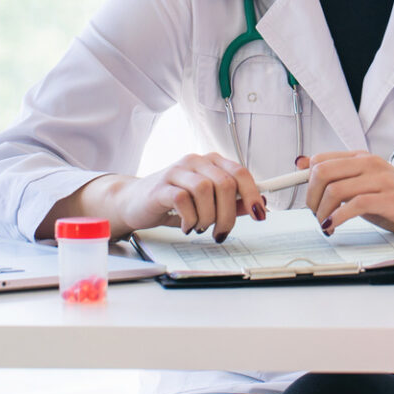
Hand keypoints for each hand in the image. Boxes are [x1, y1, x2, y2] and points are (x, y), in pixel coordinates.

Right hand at [111, 152, 264, 240]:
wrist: (133, 202)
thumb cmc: (171, 200)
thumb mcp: (206, 201)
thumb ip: (231, 201)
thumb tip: (256, 204)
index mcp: (210, 162)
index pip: (240, 172)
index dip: (253, 193)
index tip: (260, 213)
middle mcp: (195, 162)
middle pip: (225, 183)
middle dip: (228, 215)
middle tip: (221, 232)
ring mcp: (177, 171)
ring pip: (205, 190)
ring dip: (207, 217)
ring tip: (199, 226)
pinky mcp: (161, 186)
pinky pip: (183, 200)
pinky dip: (189, 218)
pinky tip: (186, 225)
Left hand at [298, 150, 393, 242]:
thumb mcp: (367, 190)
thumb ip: (342, 182)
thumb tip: (305, 168)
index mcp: (364, 159)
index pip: (321, 159)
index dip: (305, 180)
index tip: (303, 198)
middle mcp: (371, 164)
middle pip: (322, 171)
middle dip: (310, 196)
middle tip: (314, 214)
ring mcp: (382, 180)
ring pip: (335, 188)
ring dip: (322, 211)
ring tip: (325, 224)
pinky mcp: (391, 199)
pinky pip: (354, 204)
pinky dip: (338, 218)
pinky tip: (335, 227)